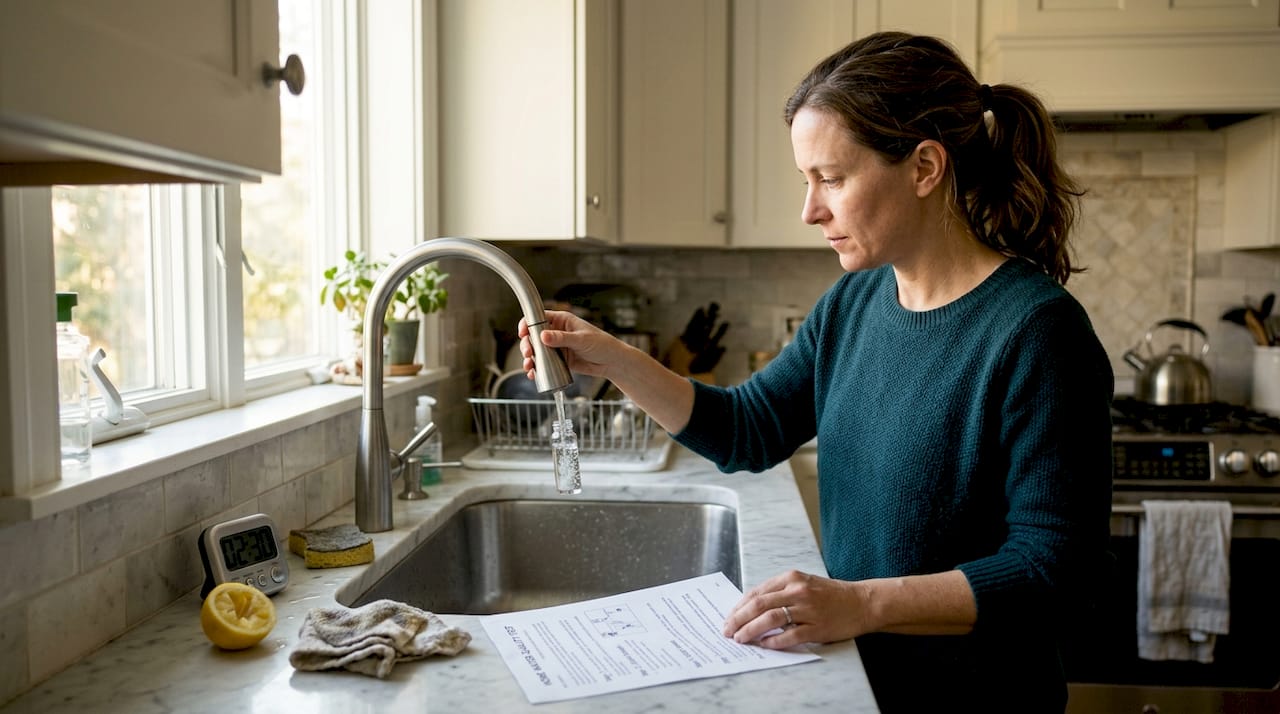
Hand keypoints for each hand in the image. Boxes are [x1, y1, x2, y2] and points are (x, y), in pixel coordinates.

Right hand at [517, 310, 626, 380]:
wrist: (612, 363)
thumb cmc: (602, 345)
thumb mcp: (581, 340)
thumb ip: (562, 338)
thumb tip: (543, 336)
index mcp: (562, 321)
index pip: (539, 318)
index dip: (528, 324)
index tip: (523, 333)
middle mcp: (557, 332)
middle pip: (534, 336)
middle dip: (527, 345)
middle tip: (528, 354)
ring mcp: (557, 347)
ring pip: (537, 351)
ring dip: (529, 358)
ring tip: (529, 366)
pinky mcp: (559, 361)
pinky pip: (544, 363)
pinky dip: (536, 369)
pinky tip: (533, 374)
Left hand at [722, 570, 869, 648]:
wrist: (862, 602)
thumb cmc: (830, 594)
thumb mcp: (803, 584)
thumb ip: (780, 592)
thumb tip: (751, 608)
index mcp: (791, 578)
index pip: (756, 592)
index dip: (739, 607)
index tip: (729, 618)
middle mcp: (797, 590)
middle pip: (759, 605)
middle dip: (738, 619)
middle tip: (728, 631)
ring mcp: (808, 609)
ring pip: (770, 619)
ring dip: (751, 630)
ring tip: (741, 639)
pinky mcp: (817, 627)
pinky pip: (790, 635)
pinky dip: (774, 641)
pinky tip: (764, 645)